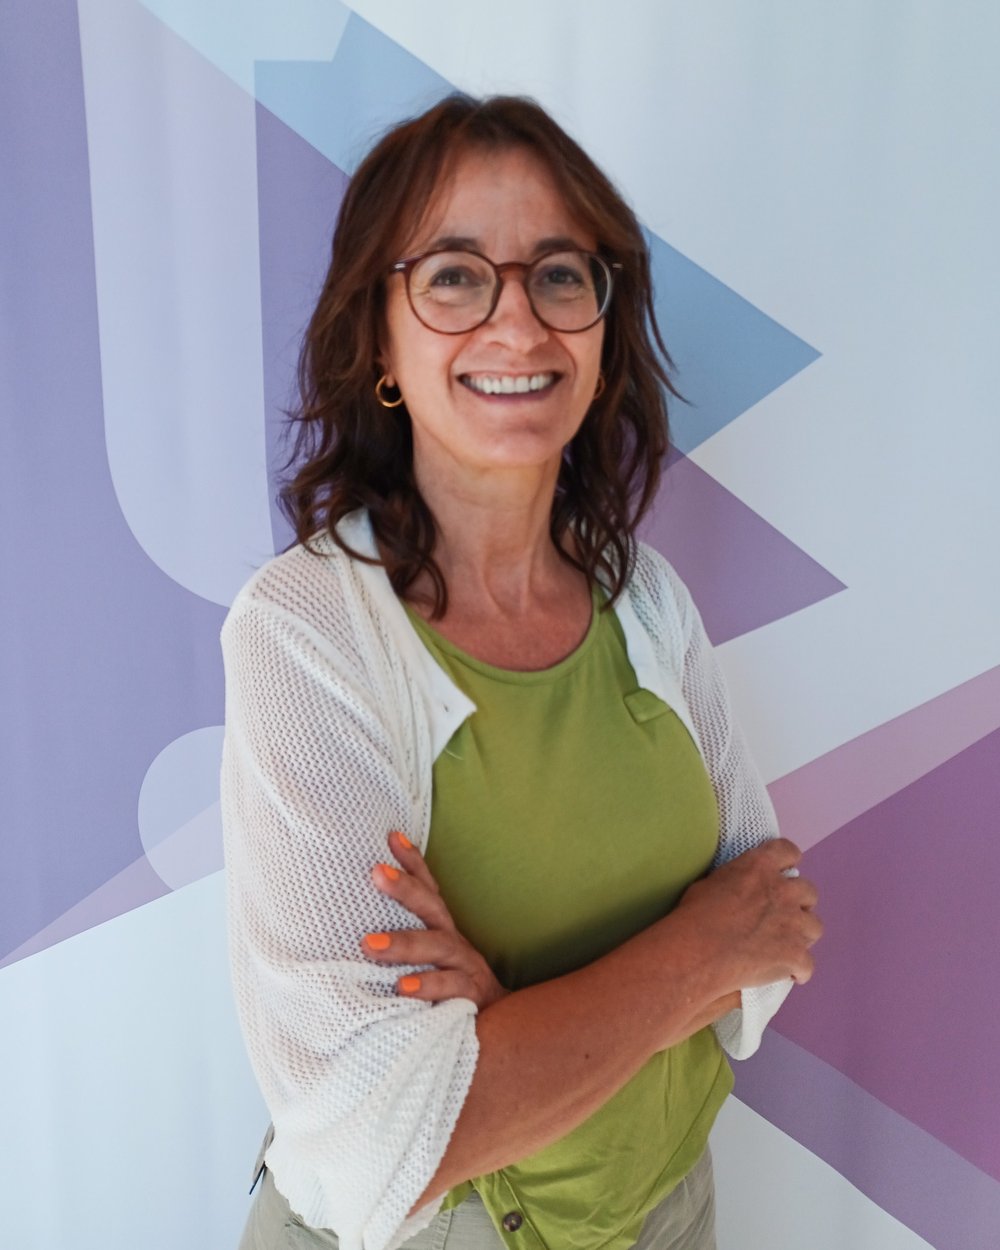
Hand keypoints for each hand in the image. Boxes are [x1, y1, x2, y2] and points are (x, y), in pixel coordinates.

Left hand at [362, 830, 507, 1009]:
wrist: (498, 1032)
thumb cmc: (450, 992)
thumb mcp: (427, 963)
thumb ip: (402, 945)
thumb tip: (355, 931)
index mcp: (441, 930)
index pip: (428, 890)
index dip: (413, 864)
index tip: (391, 837)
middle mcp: (453, 942)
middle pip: (431, 908)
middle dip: (405, 888)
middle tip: (376, 871)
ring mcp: (464, 967)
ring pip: (437, 947)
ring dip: (404, 943)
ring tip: (370, 945)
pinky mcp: (471, 997)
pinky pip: (451, 989)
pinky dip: (428, 986)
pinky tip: (402, 987)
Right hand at [675, 838, 821, 989]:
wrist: (696, 951)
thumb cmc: (694, 915)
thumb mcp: (711, 882)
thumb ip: (736, 880)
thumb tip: (740, 888)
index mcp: (760, 866)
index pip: (787, 851)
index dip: (788, 861)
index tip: (784, 871)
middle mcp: (783, 891)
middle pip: (808, 891)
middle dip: (798, 902)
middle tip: (781, 914)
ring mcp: (793, 924)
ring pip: (815, 926)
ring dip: (802, 934)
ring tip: (787, 944)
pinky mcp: (795, 955)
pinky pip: (808, 964)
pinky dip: (798, 970)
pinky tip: (789, 974)